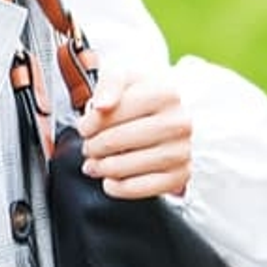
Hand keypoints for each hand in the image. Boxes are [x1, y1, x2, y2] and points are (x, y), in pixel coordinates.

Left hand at [75, 67, 194, 200]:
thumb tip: (102, 106)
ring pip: (128, 166)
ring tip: (95, 164)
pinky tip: (110, 180)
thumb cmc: (142, 98)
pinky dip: (119, 188)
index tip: (84, 128)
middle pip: (119, 140)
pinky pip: (141, 188)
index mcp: (166, 94)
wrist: (168, 118)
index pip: (115, 112)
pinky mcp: (180, 176)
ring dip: (103, 168)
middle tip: (88, 148)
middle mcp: (179, 122)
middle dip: (94, 146)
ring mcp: (182, 151)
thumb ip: (110, 83)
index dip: (91, 123)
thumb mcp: (125, 77)